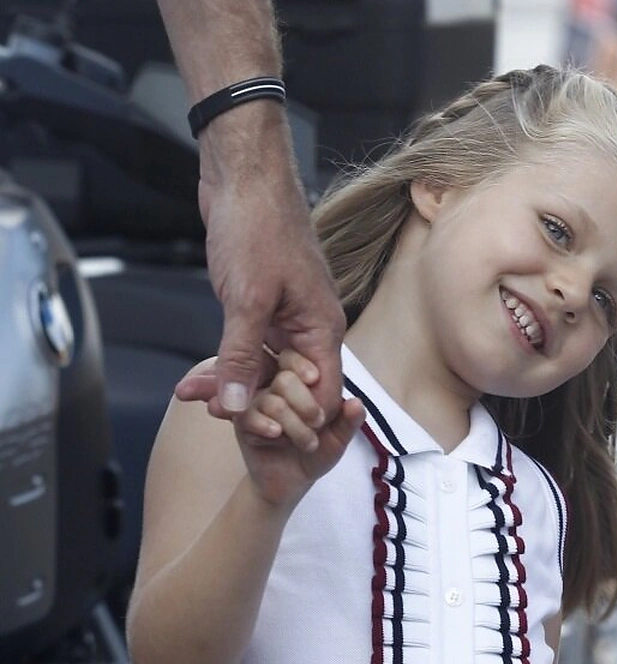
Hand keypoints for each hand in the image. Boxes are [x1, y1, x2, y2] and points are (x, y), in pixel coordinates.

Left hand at [175, 107, 345, 421]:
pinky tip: (201, 376)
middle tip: (214, 415)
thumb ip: (241, 356)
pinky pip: (251, 347)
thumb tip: (236, 405)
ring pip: (267, 367)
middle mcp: (310, 326)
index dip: (298, 420)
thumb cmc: (258, 226)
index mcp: (321, 327)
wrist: (244, 177)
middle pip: (292, 386)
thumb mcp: (246, 300)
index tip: (264, 437)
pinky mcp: (264, 306)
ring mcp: (287, 315)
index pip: (323, 393)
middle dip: (257, 405)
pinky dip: (229, 362)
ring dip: (236, 384)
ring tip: (197, 397)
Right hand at [233, 349, 364, 507]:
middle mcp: (274, 387)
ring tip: (308, 443)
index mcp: (299, 381)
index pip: (296, 358)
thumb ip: (349, 421)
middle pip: (284, 378)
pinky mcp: (241, 422)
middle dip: (305, 403)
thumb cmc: (317, 451)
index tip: (316, 380)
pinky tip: (277, 435)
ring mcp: (255, 403)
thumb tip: (356, 403)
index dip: (306, 367)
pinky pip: (248, 416)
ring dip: (293, 424)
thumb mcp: (338, 437)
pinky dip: (267, 426)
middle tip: (318, 423)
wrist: (292, 482)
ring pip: (270, 400)